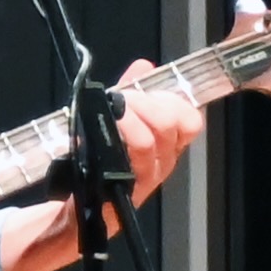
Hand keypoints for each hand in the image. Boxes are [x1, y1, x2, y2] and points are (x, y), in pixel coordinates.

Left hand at [112, 64, 210, 205]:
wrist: (80, 205)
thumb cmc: (104, 162)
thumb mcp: (121, 120)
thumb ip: (133, 91)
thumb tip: (144, 66)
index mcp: (168, 144)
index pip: (190, 121)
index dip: (174, 102)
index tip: (150, 94)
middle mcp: (163, 160)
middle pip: (170, 124)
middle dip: (145, 102)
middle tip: (124, 99)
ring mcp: (146, 175)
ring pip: (147, 140)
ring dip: (126, 118)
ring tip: (112, 112)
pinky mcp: (125, 187)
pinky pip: (125, 159)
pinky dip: (115, 138)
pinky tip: (101, 131)